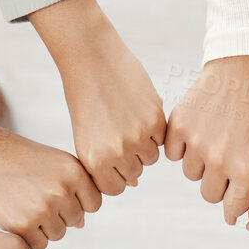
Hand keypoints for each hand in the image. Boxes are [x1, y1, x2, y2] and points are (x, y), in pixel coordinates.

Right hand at [0, 108, 101, 248]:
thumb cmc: (15, 156)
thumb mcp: (51, 162)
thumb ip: (73, 189)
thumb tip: (82, 224)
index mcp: (74, 170)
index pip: (93, 204)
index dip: (75, 201)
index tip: (54, 190)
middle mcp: (62, 189)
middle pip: (74, 220)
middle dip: (57, 213)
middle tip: (32, 195)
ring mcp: (42, 208)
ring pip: (58, 234)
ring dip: (43, 226)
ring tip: (23, 203)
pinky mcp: (22, 224)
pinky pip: (39, 244)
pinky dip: (28, 235)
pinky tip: (14, 213)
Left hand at [29, 0, 165, 196]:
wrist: (92, 60)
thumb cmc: (86, 98)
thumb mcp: (87, 136)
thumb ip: (106, 163)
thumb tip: (135, 183)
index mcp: (93, 160)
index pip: (115, 188)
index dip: (116, 174)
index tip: (112, 156)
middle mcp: (115, 153)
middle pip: (135, 173)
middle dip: (131, 158)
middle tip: (120, 132)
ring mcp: (137, 138)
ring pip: (151, 157)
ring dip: (144, 143)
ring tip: (128, 120)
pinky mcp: (154, 120)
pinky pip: (162, 138)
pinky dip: (154, 128)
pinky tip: (138, 110)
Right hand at [164, 56, 248, 223]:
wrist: (247, 64)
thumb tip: (232, 214)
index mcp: (247, 167)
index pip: (233, 208)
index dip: (235, 206)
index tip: (235, 200)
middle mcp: (219, 159)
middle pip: (209, 195)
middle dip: (219, 184)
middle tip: (228, 160)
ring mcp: (196, 141)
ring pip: (191, 174)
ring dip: (201, 163)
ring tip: (216, 137)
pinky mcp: (178, 125)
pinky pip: (171, 153)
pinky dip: (182, 147)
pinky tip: (199, 129)